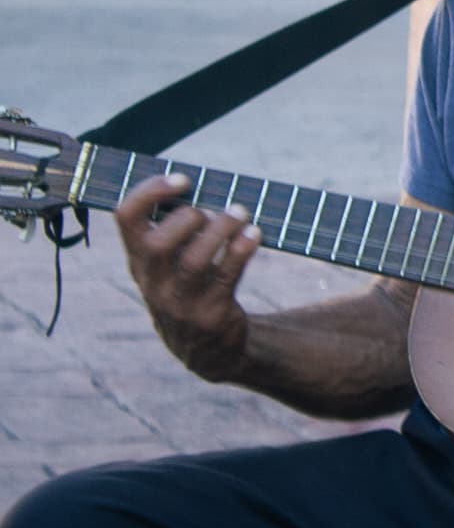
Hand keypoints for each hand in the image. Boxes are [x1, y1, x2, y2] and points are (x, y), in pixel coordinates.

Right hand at [116, 174, 259, 381]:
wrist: (206, 349)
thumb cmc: (191, 288)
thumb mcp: (170, 264)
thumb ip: (175, 229)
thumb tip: (199, 184)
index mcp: (139, 260)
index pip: (126, 218)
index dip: (150, 192)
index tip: (183, 178)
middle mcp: (153, 281)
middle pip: (158, 244)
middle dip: (188, 217)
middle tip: (213, 209)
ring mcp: (180, 301)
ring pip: (195, 261)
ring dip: (222, 230)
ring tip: (241, 213)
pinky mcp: (209, 314)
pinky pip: (225, 277)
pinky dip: (241, 251)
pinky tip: (254, 234)